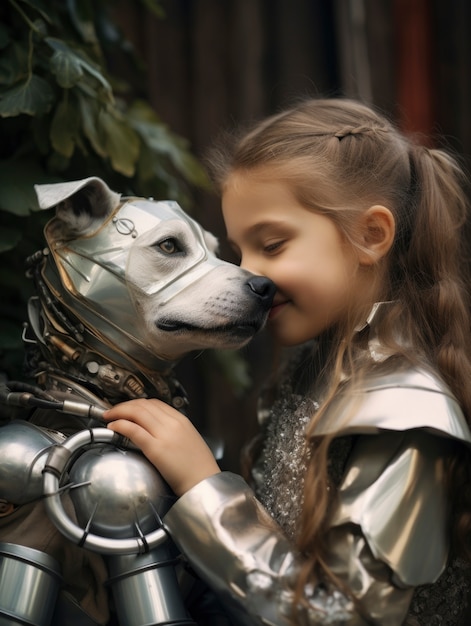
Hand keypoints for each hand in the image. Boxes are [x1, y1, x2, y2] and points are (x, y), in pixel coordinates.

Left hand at [103, 399, 220, 495]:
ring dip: (119, 412)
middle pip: (143, 405)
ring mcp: (164, 435)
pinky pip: (134, 430)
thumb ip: (174, 431)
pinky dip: (120, 425)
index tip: (127, 408)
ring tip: (109, 417)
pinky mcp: (156, 449)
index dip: (137, 403)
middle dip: (124, 405)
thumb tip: (157, 429)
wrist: (204, 483)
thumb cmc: (198, 468)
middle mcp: (172, 423)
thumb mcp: (189, 440)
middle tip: (112, 411)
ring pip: (136, 413)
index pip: (155, 403)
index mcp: (181, 420)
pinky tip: (113, 426)